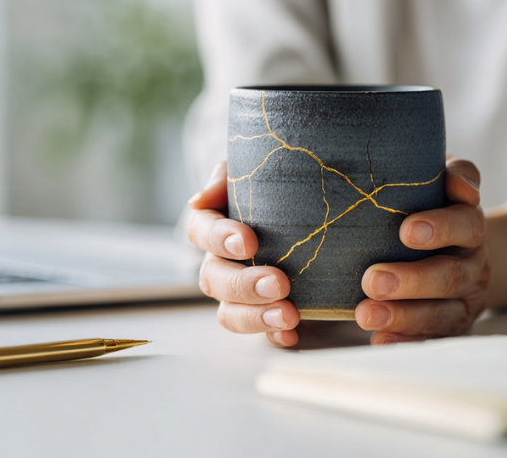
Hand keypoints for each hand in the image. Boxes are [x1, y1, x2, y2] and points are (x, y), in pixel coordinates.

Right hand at [186, 162, 300, 346]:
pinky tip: (291, 335)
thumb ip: (226, 178)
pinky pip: (260, 333)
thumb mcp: (252, 171)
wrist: (307, 205)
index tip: (249, 241)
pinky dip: (274, 336)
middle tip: (279, 283)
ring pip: (229, 313)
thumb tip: (200, 199)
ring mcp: (239, 293)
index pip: (200, 232)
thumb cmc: (273, 185)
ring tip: (289, 315)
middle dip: (244, 284)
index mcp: (211, 225)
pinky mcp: (264, 312)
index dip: (219, 239)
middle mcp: (218, 263)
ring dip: (256, 317)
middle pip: (214, 279)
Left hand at [356, 157, 489, 344]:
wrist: (459, 249)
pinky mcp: (450, 327)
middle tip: (372, 279)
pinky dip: (405, 341)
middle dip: (412, 280)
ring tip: (365, 314)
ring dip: (403, 316)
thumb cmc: (432, 205)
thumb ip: (452, 172)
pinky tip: (379, 340)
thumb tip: (458, 183)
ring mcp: (464, 301)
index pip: (466, 224)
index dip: (441, 227)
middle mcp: (473, 265)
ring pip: (441, 314)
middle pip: (450, 275)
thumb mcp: (440, 179)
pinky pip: (432, 339)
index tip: (406, 230)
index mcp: (470, 226)